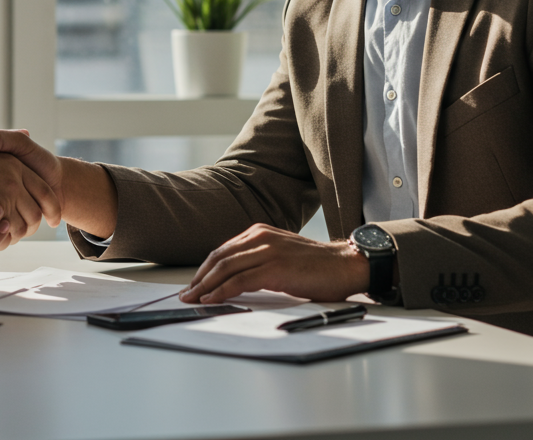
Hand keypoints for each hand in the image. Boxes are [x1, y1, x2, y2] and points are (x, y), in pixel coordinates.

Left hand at [178, 224, 368, 303]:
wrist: (346, 265)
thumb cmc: (316, 266)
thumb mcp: (280, 256)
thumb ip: (258, 260)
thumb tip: (233, 280)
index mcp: (259, 232)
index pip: (223, 251)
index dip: (204, 269)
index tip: (193, 284)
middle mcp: (260, 237)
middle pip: (219, 258)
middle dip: (199, 278)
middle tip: (186, 295)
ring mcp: (268, 250)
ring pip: (226, 267)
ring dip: (205, 285)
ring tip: (193, 300)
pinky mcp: (275, 267)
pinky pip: (240, 280)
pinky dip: (222, 291)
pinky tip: (212, 299)